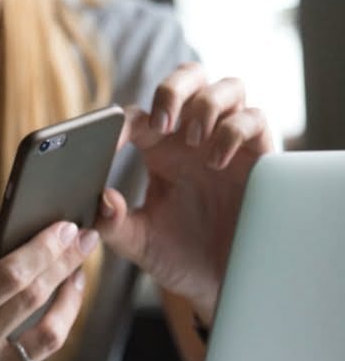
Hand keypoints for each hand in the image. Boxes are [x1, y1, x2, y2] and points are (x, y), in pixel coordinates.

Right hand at [0, 225, 96, 360]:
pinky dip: (39, 337)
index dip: (42, 249)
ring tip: (76, 278)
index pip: (8, 276)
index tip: (65, 228)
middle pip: (35, 299)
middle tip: (86, 239)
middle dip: (66, 263)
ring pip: (50, 336)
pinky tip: (37, 321)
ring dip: (70, 301)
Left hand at [96, 63, 274, 322]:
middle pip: (189, 77)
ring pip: (225, 87)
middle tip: (163, 122)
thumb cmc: (178, 256)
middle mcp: (192, 137)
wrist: (220, 283)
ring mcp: (227, 141)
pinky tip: (216, 161)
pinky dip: (233, 131)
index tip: (109, 143)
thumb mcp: (139, 243)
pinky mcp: (259, 154)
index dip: (119, 123)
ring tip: (192, 141)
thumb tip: (101, 199)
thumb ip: (113, 224)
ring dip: (205, 105)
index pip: (136, 116)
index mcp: (158, 150)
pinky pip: (254, 118)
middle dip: (174, 88)